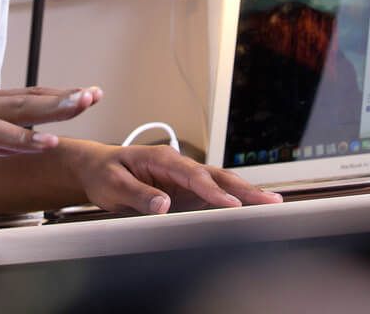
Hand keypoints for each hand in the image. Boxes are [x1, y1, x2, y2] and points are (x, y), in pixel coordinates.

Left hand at [64, 140, 282, 214]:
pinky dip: (232, 201)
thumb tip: (164, 205)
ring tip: (272, 204)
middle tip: (272, 201)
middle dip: (244, 189)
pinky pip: (212, 195)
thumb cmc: (104, 173)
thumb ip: (138, 194)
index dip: (213, 191)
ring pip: (219, 184)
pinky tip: (249, 211)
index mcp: (162, 159)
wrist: (96, 168)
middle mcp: (178, 166)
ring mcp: (184, 178)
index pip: (194, 176)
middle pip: (216, 176)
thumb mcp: (114, 185)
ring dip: (244, 194)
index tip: (232, 204)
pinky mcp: (184, 191)